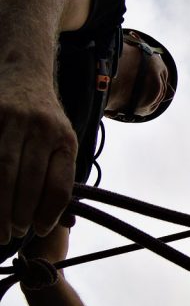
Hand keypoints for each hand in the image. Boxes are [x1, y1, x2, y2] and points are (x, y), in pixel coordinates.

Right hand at [0, 73, 77, 242]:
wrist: (25, 72)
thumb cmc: (45, 118)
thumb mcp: (62, 140)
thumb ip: (60, 175)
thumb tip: (66, 221)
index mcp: (65, 140)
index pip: (59, 184)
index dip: (50, 212)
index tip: (40, 229)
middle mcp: (41, 129)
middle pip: (28, 181)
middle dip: (19, 213)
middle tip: (12, 233)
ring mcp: (13, 121)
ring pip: (3, 171)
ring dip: (0, 204)